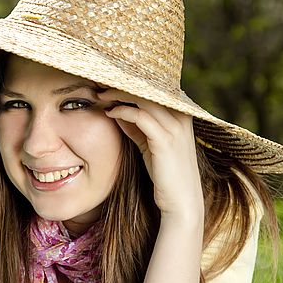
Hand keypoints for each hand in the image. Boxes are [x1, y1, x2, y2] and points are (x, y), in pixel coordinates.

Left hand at [98, 89, 203, 225]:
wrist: (180, 202)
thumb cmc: (165, 174)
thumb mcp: (149, 144)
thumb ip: (137, 126)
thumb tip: (116, 109)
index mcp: (182, 114)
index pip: (156, 88)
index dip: (132, 83)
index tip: (109, 81)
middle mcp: (182, 116)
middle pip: (149, 87)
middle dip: (122, 83)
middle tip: (100, 83)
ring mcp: (176, 127)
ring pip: (143, 97)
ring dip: (118, 94)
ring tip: (101, 95)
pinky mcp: (165, 140)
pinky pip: (140, 116)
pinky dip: (122, 111)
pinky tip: (109, 113)